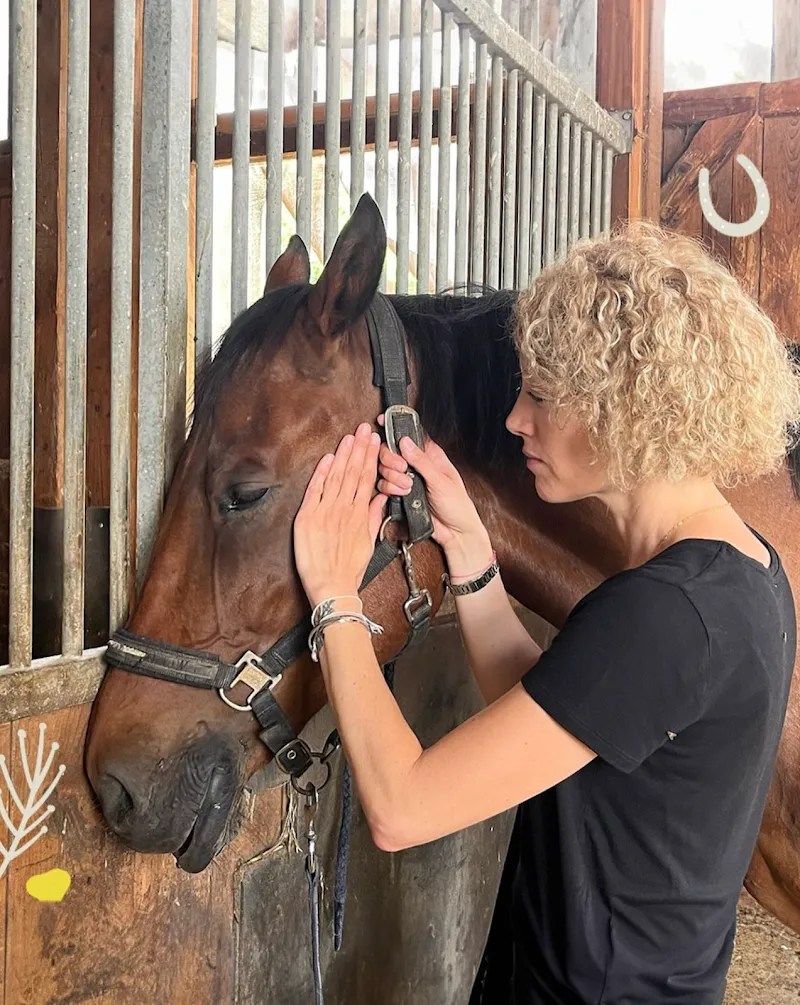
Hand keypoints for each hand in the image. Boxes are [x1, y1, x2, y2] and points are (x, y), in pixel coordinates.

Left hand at [294, 423, 387, 606]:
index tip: (374, 440)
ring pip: (336, 476)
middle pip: (353, 472)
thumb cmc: (350, 569)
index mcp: (359, 513)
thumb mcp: (369, 542)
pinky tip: (328, 458)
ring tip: (349, 437)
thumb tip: (381, 497)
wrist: (332, 588)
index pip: (367, 478)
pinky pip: (315, 490)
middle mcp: (344, 509)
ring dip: (343, 454)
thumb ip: (374, 516)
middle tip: (364, 428)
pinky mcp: (307, 517)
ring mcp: (325, 511)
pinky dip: (321, 473)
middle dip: (359, 448)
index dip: (370, 457)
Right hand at [376, 417, 491, 571]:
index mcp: (430, 455)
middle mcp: (416, 465)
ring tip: (409, 487)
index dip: (395, 428)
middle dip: (392, 460)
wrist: (455, 533)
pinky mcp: (400, 494)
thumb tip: (405, 441)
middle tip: (403, 469)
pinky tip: (402, 494)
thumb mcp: (441, 480)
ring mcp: (407, 479)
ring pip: (385, 469)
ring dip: (393, 478)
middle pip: (391, 451)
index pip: (410, 435)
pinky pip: (385, 486)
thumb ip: (421, 461)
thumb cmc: (457, 505)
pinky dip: (390, 489)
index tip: (382, 423)